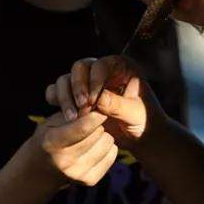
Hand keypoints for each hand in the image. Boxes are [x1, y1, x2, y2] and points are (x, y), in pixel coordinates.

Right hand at [30, 110, 118, 186]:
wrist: (43, 167)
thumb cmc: (50, 135)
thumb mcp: (53, 120)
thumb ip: (72, 113)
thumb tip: (97, 104)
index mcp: (52, 143)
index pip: (83, 127)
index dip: (95, 115)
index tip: (100, 106)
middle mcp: (65, 161)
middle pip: (98, 133)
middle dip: (97, 123)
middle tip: (90, 123)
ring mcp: (78, 174)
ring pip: (108, 142)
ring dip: (103, 134)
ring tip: (91, 135)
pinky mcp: (89, 181)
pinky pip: (112, 154)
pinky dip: (107, 147)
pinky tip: (95, 146)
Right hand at [45, 55, 162, 146]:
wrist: (140, 138)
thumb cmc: (145, 122)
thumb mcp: (135, 113)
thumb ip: (117, 105)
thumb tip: (98, 99)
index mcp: (121, 66)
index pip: (101, 65)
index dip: (94, 81)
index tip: (93, 102)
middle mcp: (101, 70)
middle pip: (80, 68)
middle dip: (77, 87)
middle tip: (82, 107)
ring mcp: (86, 83)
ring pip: (66, 79)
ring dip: (65, 96)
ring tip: (73, 118)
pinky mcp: (76, 97)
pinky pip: (58, 93)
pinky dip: (58, 102)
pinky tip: (66, 118)